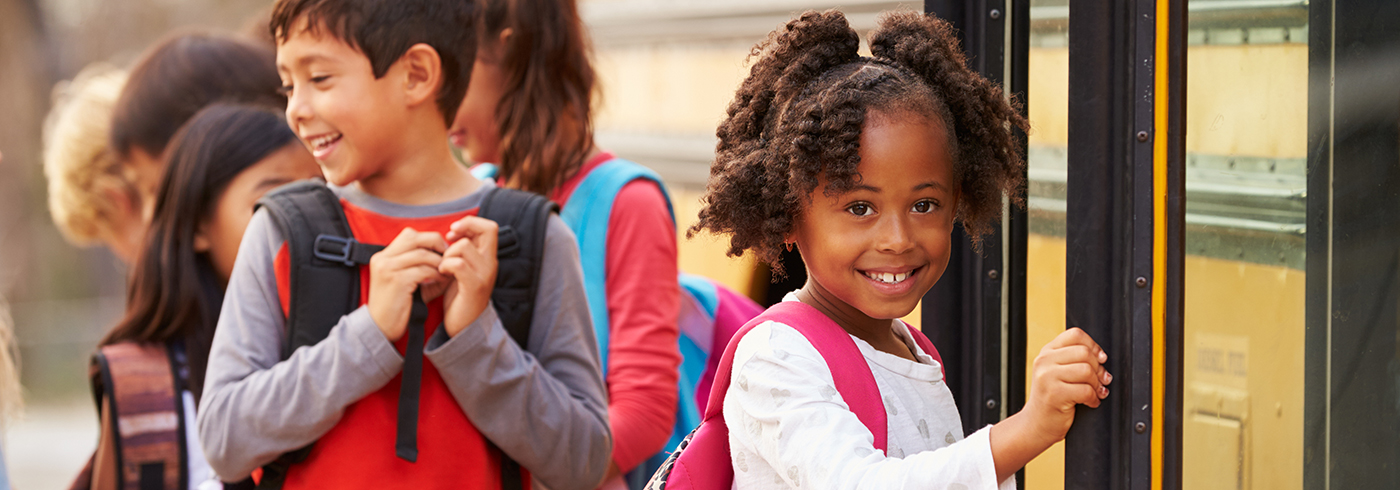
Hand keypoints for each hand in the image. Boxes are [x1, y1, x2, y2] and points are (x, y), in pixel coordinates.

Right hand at [367, 228, 447, 341]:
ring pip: (422, 254)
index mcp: (384, 256)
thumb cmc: (398, 305)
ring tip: (446, 271)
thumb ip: (425, 266)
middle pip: (415, 238)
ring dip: (439, 262)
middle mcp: (383, 258)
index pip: (409, 235)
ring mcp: (388, 268)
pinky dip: (436, 273)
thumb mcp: (409, 281)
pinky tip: (440, 279)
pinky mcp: (396, 280)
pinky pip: (423, 270)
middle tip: (449, 256)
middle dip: (436, 244)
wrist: (381, 327)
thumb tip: (450, 257)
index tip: (443, 251)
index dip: (430, 240)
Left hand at [439, 216, 497, 336]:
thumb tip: (454, 231)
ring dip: (447, 252)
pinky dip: (446, 265)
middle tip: (448, 236)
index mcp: (488, 258)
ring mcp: (484, 275)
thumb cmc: (460, 296)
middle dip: (465, 226)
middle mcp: (490, 263)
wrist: (464, 326)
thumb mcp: (464, 269)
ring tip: (442, 265)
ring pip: (464, 246)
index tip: (454, 231)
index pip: (489, 227)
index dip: (471, 222)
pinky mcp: (474, 286)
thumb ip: (464, 252)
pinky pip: (458, 264)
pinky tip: (441, 273)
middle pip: (487, 229)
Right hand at [1024, 327, 1110, 442]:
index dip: (1094, 346)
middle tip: (1100, 381)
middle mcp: (1044, 361)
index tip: (1100, 359)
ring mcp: (1047, 377)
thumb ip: (1072, 359)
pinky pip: (1086, 390)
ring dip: (1097, 384)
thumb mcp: (1057, 372)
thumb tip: (1101, 356)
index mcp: (1047, 352)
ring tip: (1095, 392)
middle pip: (1084, 352)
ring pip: (1086, 370)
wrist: (1036, 424)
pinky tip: (1090, 402)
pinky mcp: (1054, 394)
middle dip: (1098, 368)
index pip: (1075, 335)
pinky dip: (1094, 398)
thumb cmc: (1052, 398)